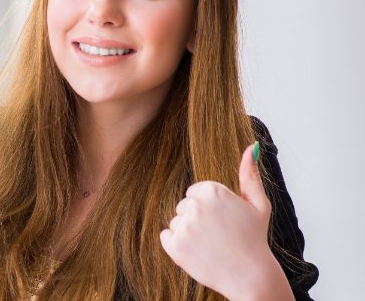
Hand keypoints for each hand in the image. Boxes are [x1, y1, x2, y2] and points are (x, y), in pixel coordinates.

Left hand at [159, 142, 285, 299]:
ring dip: (188, 233)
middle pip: (183, 207)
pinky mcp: (174, 246)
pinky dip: (177, 245)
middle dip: (197, 220)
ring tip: (210, 245)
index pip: (194, 193)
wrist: (250, 277)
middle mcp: (196, 206)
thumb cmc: (254, 239)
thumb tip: (250, 147)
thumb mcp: (258, 204)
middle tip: (218, 235)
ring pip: (175, 222)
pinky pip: (165, 237)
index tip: (223, 221)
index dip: (208, 209)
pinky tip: (197, 252)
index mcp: (213, 191)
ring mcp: (184, 227)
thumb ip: (250, 174)